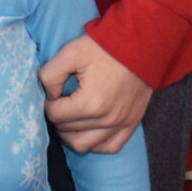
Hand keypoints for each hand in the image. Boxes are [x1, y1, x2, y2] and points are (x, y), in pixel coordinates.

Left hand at [41, 34, 153, 154]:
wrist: (142, 43)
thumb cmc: (106, 47)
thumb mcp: (71, 52)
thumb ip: (50, 75)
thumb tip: (50, 96)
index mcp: (91, 102)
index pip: (54, 114)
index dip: (49, 102)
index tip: (56, 91)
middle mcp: (106, 119)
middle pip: (66, 130)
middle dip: (58, 116)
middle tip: (62, 101)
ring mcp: (120, 124)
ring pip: (84, 145)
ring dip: (71, 134)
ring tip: (71, 118)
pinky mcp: (132, 123)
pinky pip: (109, 147)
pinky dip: (95, 143)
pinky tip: (89, 130)